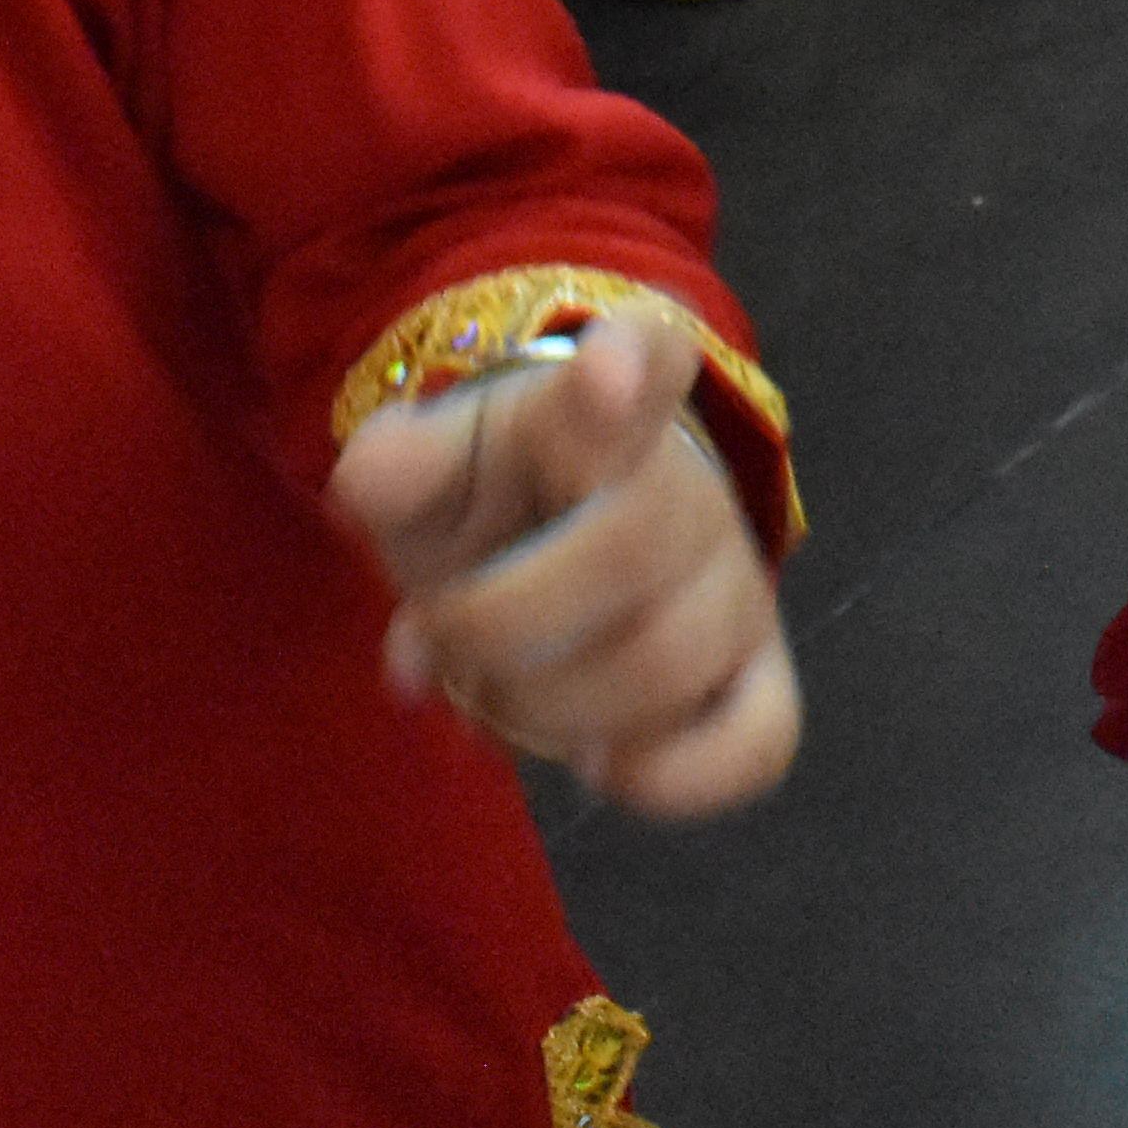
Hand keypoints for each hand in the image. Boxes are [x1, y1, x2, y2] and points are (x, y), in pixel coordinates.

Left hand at [331, 306, 801, 816]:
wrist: (558, 545)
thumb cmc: (491, 498)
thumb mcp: (428, 467)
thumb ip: (395, 466)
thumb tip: (368, 484)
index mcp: (605, 403)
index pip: (650, 352)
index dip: (634, 361)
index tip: (601, 372)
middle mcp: (693, 484)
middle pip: (629, 551)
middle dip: (500, 625)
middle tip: (436, 641)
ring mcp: (735, 585)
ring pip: (672, 660)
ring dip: (548, 707)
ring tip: (490, 699)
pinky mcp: (758, 677)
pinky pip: (755, 743)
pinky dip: (671, 775)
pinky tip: (593, 763)